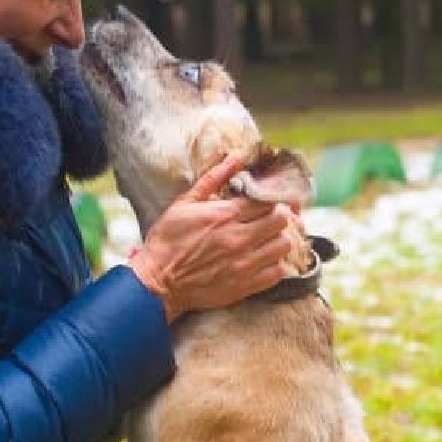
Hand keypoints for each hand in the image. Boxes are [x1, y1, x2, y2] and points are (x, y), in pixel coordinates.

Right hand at [127, 153, 297, 320]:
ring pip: (284, 246)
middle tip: (271, 218)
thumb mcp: (185, 203)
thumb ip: (214, 178)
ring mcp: (244, 264)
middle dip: (280, 216)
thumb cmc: (168, 240)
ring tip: (268, 239)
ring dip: (279, 239)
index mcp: (225, 215)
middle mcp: (238, 238)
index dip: (273, 197)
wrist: (157, 282)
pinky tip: (265, 260)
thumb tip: (238, 155)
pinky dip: (276, 265)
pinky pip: (277, 273)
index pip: (267, 199)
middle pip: (281, 220)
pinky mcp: (245, 286)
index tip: (270, 199)